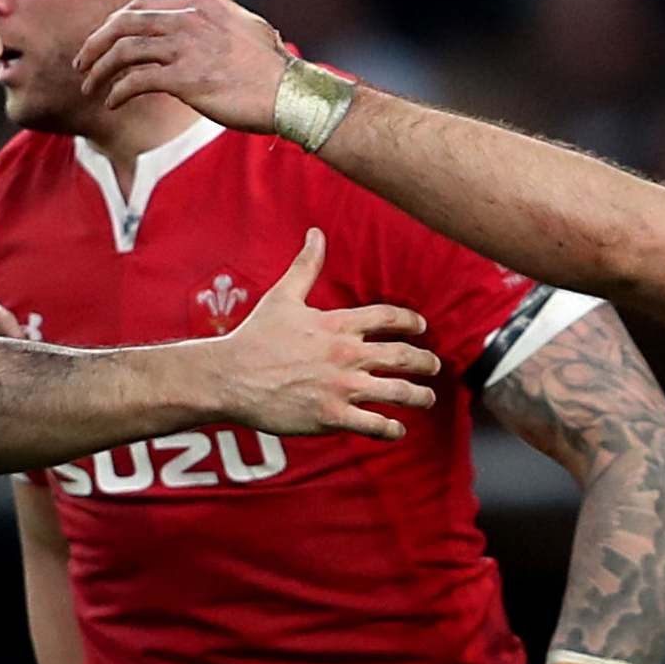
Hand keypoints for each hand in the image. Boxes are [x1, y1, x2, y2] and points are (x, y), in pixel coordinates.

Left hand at [75, 0, 291, 128]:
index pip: (140, 6)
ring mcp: (184, 48)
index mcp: (198, 3)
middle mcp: (187, 20)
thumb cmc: (268, 64)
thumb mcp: (244, 19)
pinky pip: (136, 80)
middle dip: (95, 43)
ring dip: (99, 71)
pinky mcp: (184, 79)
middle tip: (81, 64)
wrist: (288, 94)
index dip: (114, 24)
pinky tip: (112, 103)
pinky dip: (117, 91)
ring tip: (90, 88)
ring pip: (123, 52)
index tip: (103, 43)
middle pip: (123, 24)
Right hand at [210, 229, 437, 441]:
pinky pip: (374, 424)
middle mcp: (346, 355)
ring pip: (398, 392)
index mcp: (338, 325)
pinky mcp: (331, 416)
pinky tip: (398, 430)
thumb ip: (306, 266)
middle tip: (434, 365)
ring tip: (427, 398)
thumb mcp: (283, 296)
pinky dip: (392, 429)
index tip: (421, 328)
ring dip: (419, 396)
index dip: (411, 322)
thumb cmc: (254, 336)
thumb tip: (316, 233)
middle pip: (402, 356)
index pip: (388, 318)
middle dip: (425, 361)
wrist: (230, 377)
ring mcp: (341, 387)